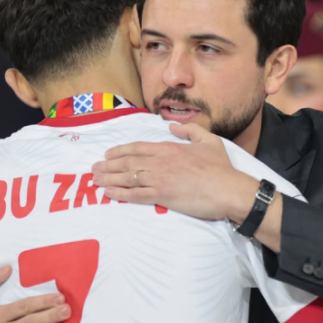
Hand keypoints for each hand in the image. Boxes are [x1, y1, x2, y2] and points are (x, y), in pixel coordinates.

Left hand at [92, 122, 252, 219]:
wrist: (228, 190)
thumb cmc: (221, 168)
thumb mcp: (209, 141)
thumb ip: (189, 131)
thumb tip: (171, 127)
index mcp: (170, 149)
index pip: (138, 148)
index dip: (120, 151)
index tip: (108, 154)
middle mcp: (160, 162)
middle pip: (128, 162)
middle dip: (108, 165)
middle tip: (94, 169)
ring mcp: (160, 179)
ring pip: (127, 177)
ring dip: (109, 178)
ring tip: (95, 180)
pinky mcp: (162, 196)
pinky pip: (135, 195)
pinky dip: (119, 194)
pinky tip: (108, 194)